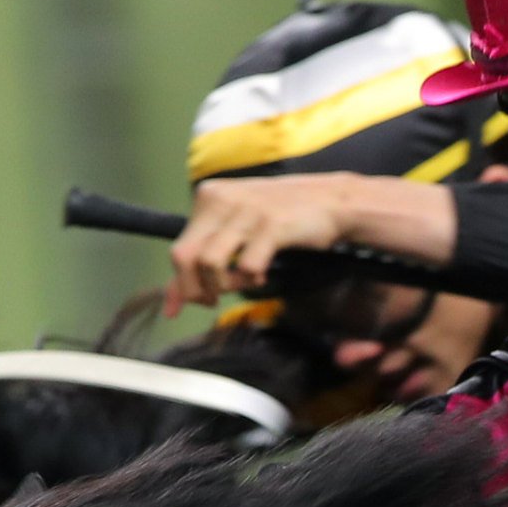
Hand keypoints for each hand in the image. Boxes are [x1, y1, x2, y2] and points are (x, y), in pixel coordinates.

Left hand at [162, 176, 460, 312]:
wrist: (333, 201)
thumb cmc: (286, 217)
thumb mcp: (240, 226)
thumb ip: (210, 250)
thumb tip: (177, 296)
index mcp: (210, 197)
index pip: (179, 246)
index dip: (176, 284)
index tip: (174, 310)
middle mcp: (222, 200)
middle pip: (185, 256)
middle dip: (193, 289)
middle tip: (210, 303)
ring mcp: (246, 212)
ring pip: (210, 263)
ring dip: (224, 285)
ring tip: (244, 283)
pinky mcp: (271, 225)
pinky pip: (246, 265)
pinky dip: (251, 279)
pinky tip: (263, 274)